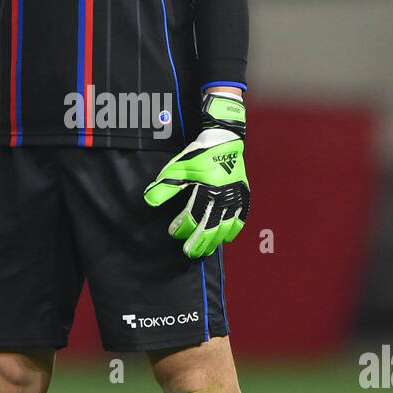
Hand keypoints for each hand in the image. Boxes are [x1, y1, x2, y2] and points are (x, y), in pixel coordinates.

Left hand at [143, 94, 249, 257]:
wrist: (225, 139)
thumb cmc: (201, 153)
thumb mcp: (179, 168)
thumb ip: (165, 186)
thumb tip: (149, 201)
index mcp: (208, 192)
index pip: (193, 218)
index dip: (182, 228)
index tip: (173, 232)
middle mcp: (224, 198)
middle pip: (210, 229)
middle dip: (199, 243)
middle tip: (190, 253)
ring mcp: (236, 198)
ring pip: (226, 227)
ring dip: (215, 241)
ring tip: (206, 251)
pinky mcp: (243, 195)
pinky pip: (241, 218)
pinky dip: (233, 230)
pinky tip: (227, 237)